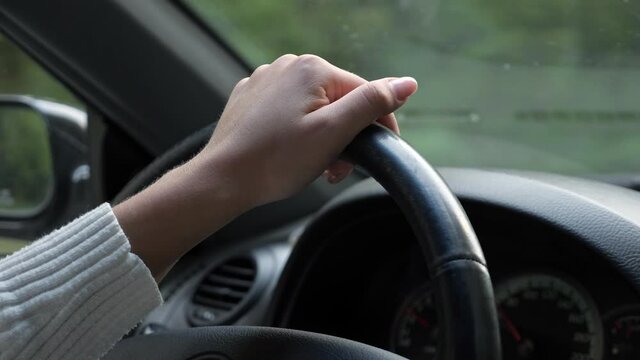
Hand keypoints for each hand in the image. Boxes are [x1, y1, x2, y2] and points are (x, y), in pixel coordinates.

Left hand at [115, 54, 416, 278]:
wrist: (223, 180)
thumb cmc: (276, 161)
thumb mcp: (333, 133)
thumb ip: (371, 104)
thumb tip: (406, 83)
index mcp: (311, 69)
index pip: (364, 93)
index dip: (378, 125)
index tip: (380, 152)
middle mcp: (287, 66)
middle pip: (338, 101)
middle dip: (346, 136)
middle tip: (337, 170)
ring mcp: (266, 81)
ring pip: (313, 108)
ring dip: (324, 137)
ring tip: (315, 167)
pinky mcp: (251, 99)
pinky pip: (288, 111)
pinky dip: (298, 132)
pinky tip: (291, 154)